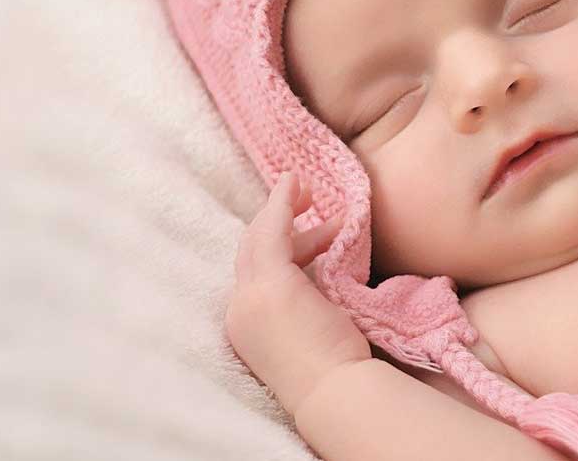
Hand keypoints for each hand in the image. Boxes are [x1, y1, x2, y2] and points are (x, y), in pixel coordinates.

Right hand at [225, 171, 371, 416]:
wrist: (335, 393)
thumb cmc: (337, 371)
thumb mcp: (315, 329)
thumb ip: (309, 303)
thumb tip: (324, 278)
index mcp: (250, 327)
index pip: (258, 277)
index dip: (285, 251)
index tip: (314, 239)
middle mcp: (240, 312)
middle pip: (252, 254)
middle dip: (278, 224)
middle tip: (307, 201)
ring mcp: (251, 298)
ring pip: (258, 239)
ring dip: (281, 208)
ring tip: (308, 189)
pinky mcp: (270, 284)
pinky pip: (271, 231)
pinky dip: (280, 204)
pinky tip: (293, 184)